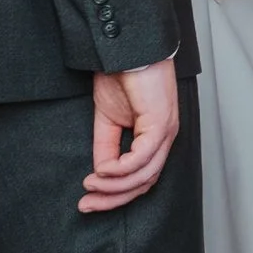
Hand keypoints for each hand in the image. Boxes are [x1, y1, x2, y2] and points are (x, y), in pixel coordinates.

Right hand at [82, 58, 179, 213]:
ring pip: (144, 175)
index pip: (141, 179)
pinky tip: (102, 170)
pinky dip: (121, 169)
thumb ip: (106, 147)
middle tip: (86, 205)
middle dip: (113, 199)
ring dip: (114, 187)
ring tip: (91, 186)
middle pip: (144, 183)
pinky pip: (142, 157)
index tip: (87, 202)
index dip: (115, 196)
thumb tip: (100, 174)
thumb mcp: (108, 119)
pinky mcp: (161, 121)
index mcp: (155, 138)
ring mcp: (166, 130)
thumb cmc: (123, 76)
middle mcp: (165, 138)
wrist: (127, 48)